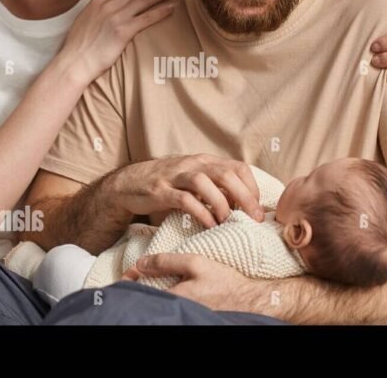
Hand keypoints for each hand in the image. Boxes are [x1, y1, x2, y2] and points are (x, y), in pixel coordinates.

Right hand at [61, 0, 181, 84]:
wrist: (74, 62)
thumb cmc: (79, 47)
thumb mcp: (85, 20)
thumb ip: (98, 11)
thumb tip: (107, 10)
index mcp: (98, 1)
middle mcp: (108, 5)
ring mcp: (116, 17)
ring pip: (144, 0)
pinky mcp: (123, 30)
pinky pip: (146, 17)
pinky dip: (160, 11)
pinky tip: (171, 7)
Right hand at [110, 154, 263, 228]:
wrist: (128, 183)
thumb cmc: (167, 184)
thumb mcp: (194, 179)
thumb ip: (215, 187)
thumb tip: (243, 206)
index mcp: (205, 161)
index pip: (238, 167)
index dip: (252, 187)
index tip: (257, 208)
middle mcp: (193, 164)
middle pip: (226, 174)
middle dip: (245, 198)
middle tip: (254, 219)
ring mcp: (176, 176)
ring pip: (206, 183)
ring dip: (222, 204)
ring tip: (228, 222)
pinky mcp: (161, 190)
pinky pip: (185, 199)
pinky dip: (201, 213)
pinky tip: (209, 225)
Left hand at [122, 253, 253, 311]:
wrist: (249, 302)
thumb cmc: (224, 283)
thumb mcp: (196, 264)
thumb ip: (167, 262)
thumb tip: (141, 263)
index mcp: (173, 299)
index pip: (140, 294)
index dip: (129, 282)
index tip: (126, 274)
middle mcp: (175, 312)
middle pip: (147, 302)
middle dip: (136, 290)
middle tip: (131, 278)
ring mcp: (183, 316)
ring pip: (157, 306)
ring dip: (149, 294)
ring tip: (146, 283)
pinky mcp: (190, 317)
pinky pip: (170, 309)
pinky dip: (162, 300)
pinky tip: (166, 291)